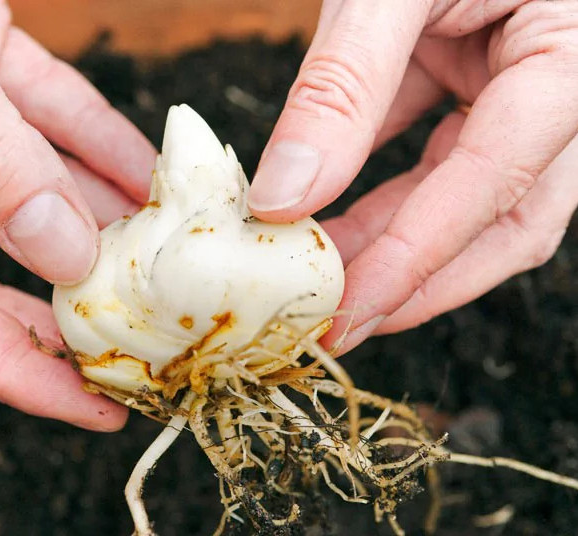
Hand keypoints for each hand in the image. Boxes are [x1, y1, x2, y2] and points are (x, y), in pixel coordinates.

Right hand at [0, 0, 155, 429]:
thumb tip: (64, 250)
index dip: (13, 374)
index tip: (97, 405)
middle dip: (69, 315)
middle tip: (151, 345)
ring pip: (25, 201)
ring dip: (100, 228)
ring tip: (173, 262)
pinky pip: (44, 123)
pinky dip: (98, 146)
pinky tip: (154, 172)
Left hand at [249, 1, 577, 352]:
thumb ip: (342, 87)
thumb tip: (284, 196)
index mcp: (573, 58)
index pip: (497, 184)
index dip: (419, 258)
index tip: (349, 309)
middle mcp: (563, 86)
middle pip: (505, 217)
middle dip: (420, 277)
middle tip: (341, 322)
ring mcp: (523, 85)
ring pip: (470, 195)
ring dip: (395, 240)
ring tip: (324, 276)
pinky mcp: (479, 76)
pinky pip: (436, 150)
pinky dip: (382, 186)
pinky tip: (327, 210)